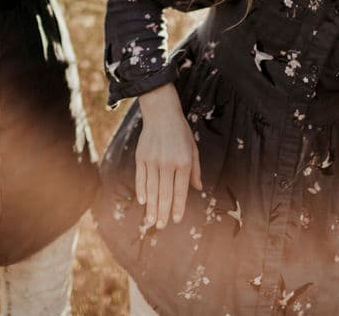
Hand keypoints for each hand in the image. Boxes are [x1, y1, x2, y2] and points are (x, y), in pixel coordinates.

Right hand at [135, 83, 201, 228]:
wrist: (161, 113)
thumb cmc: (181, 132)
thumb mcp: (193, 149)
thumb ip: (195, 170)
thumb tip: (198, 189)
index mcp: (183, 162)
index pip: (180, 190)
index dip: (178, 206)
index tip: (176, 219)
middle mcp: (168, 163)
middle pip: (165, 193)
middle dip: (163, 211)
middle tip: (162, 226)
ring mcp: (152, 160)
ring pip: (152, 189)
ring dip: (151, 206)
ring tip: (151, 220)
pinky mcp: (141, 157)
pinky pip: (140, 178)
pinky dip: (141, 190)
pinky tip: (142, 201)